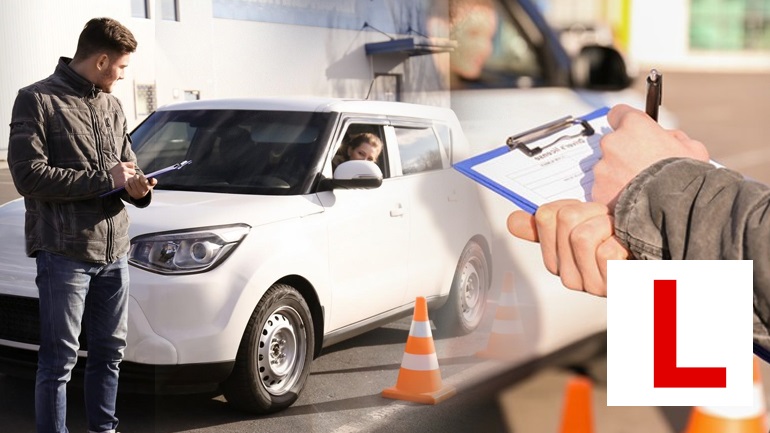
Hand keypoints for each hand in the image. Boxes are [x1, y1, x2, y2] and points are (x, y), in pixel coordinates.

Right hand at [109, 162, 136, 188]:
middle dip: (131, 174)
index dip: (131, 168)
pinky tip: (124, 184)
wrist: (105, 181)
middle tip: (126, 177)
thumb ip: (123, 167)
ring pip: (133, 177)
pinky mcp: (125, 181)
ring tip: (125, 180)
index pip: (132, 164)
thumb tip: (132, 168)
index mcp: (121, 164)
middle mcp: (123, 169)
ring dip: (130, 179)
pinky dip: (128, 183)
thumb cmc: (111, 175)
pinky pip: (130, 182)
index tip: (129, 171)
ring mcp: (124, 175)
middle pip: (133, 171)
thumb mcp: (116, 168)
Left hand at [124, 172, 156, 198]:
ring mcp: (135, 192)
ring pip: (131, 182)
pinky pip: (126, 185)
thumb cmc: (146, 186)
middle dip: (135, 176)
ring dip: (131, 178)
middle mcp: (141, 191)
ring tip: (133, 178)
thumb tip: (152, 179)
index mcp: (147, 188)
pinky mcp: (130, 192)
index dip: (141, 176)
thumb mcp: (151, 184)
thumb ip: (154, 181)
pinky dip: (127, 182)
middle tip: (136, 176)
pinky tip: (129, 181)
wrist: (140, 195)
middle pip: (136, 180)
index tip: (141, 176)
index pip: (143, 180)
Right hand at [507, 200, 629, 295]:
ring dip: (608, 225)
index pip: (545, 216)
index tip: (591, 214)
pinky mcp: (610, 287)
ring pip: (581, 236)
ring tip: (621, 234)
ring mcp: (589, 285)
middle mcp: (570, 276)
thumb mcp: (586, 226)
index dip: (573, 205)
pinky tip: (630, 250)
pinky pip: (605, 251)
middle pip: (563, 220)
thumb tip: (513, 220)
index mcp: (557, 259)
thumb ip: (548, 224)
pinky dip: (623, 242)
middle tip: (610, 224)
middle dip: (592, 211)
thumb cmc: (628, 240)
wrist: (666, 255)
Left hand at [592, 104, 709, 207]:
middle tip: (640, 168)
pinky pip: (603, 190)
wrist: (674, 208)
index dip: (625, 123)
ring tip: (639, 188)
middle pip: (612, 144)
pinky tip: (632, 201)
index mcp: (633, 125)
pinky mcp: (597, 190)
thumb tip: (667, 137)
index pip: (618, 113)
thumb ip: (674, 137)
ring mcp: (602, 167)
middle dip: (623, 153)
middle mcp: (612, 142)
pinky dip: (613, 195)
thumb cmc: (686, 175)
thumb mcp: (692, 148)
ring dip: (617, 175)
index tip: (630, 132)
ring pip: (606, 168)